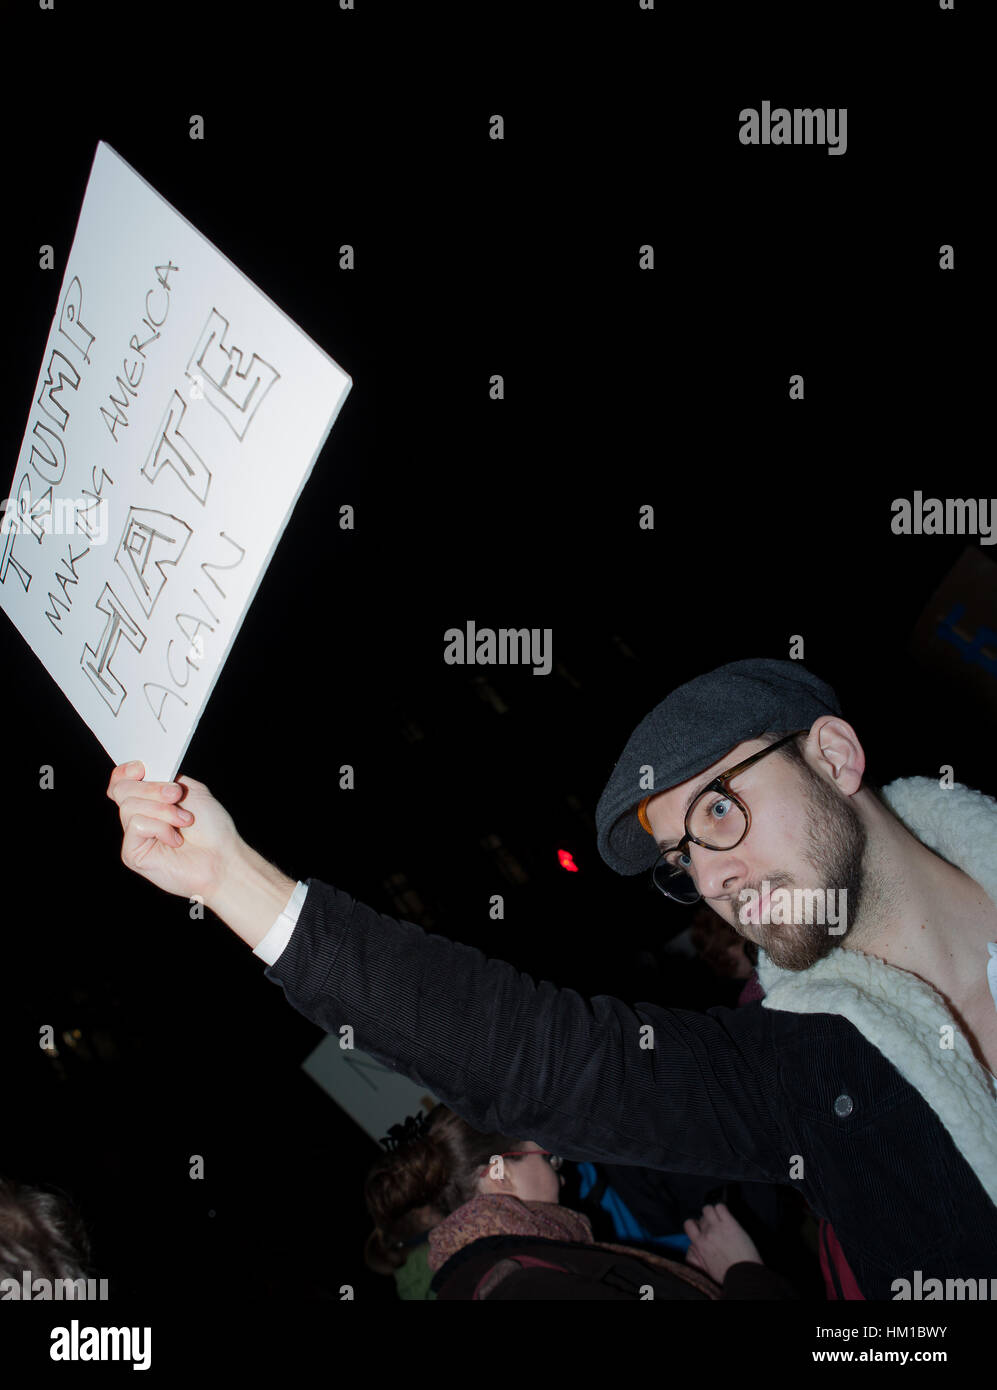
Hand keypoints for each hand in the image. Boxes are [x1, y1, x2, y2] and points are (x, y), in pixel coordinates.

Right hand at [107, 761, 242, 906]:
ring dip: (164, 810)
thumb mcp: (191, 790)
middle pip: (122, 789)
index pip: (121, 781)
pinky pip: (137, 825)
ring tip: (185, 822)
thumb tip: (144, 773)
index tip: (141, 768)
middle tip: (177, 796)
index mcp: (150, 801)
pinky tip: (176, 840)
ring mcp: (134, 836)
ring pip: (129, 806)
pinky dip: (161, 828)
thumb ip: (165, 778)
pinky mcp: (132, 854)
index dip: (125, 771)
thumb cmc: (212, 829)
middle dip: (153, 789)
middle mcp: (139, 816)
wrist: (222, 858)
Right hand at [683, 1202, 762, 1283]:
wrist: (744, 1274)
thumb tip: (693, 1246)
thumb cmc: (728, 1274)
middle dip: (707, 1219)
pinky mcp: (730, 1224)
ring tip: (720, 1218)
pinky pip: (721, 1207)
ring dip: (713, 1212)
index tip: (701, 1227)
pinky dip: (722, 1208)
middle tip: (715, 1226)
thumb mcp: (706, 1268)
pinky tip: (727, 1216)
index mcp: (700, 1245)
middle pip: (701, 1216)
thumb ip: (698, 1255)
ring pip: (708, 1208)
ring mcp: (718, 1227)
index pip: (688, 1224)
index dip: (695, 1224)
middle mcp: (707, 1234)